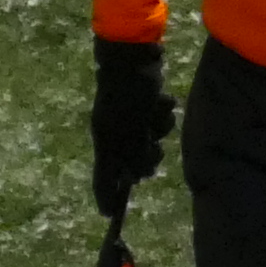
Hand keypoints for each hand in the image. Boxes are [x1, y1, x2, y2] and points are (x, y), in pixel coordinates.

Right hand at [90, 37, 172, 218]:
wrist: (135, 51)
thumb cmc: (131, 89)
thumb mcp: (132, 124)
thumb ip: (134, 151)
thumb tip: (136, 176)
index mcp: (105, 138)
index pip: (103, 174)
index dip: (106, 194)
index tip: (109, 214)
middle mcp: (114, 130)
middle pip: (132, 158)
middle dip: (147, 156)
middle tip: (154, 154)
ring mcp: (129, 115)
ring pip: (149, 136)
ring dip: (159, 128)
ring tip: (158, 111)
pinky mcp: (144, 101)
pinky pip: (157, 117)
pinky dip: (162, 111)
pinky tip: (162, 98)